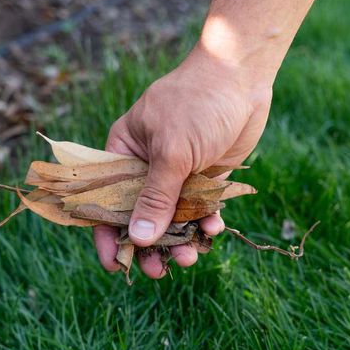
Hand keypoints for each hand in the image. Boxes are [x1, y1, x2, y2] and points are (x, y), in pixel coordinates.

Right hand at [94, 45, 272, 278]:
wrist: (243, 77)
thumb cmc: (198, 103)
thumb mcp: (173, 151)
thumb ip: (157, 197)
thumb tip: (138, 240)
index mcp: (123, 154)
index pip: (106, 201)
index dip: (107, 236)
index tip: (115, 266)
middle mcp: (146, 167)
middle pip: (140, 218)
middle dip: (150, 247)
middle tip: (160, 272)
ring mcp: (177, 173)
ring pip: (172, 219)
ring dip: (180, 242)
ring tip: (191, 258)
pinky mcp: (205, 177)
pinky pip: (200, 210)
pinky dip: (205, 223)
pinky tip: (214, 229)